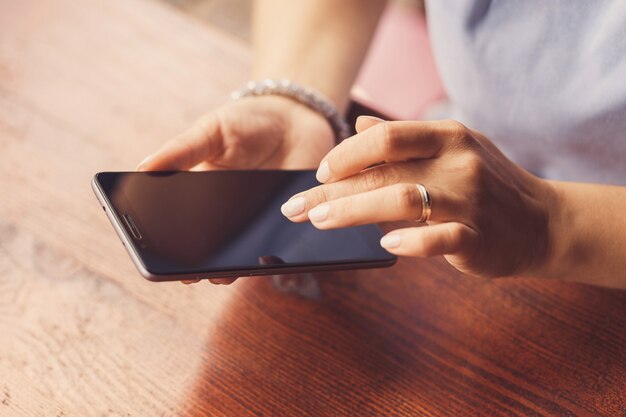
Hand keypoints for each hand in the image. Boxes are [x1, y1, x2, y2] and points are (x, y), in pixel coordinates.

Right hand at [138, 95, 334, 284]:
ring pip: (234, 254)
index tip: (152, 252)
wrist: (300, 121)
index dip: (164, 238)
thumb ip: (182, 151)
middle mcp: (221, 213)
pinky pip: (270, 250)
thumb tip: (142, 169)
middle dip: (194, 262)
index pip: (174, 221)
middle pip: (203, 246)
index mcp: (197, 190)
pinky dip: (264, 260)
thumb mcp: (212, 131)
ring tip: (219, 274)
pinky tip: (259, 261)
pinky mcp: (282, 226)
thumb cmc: (250, 122)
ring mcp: (251, 222)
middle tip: (187, 272)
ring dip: (226, 268)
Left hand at [281, 116, 558, 278]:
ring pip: (402, 200)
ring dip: (354, 212)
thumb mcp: (451, 149)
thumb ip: (404, 139)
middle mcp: (458, 163)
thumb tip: (357, 127)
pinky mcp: (479, 238)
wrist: (543, 222)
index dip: (348, 153)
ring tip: (321, 221)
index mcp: (448, 136)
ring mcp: (470, 200)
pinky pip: (439, 239)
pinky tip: (385, 245)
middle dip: (331, 190)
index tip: (320, 171)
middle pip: (383, 172)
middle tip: (296, 206)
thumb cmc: (486, 184)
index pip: (387, 137)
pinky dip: (409, 241)